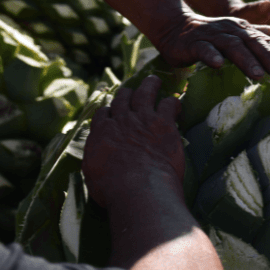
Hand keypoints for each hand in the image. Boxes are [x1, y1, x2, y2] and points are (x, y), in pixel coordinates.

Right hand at [82, 75, 184, 206]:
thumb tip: (96, 160)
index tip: (113, 112)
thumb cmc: (113, 189)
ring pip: (145, 93)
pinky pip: (169, 104)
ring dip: (149, 85)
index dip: (109, 112)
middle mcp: (121, 121)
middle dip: (126, 94)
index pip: (103, 114)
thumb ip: (95, 160)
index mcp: (101, 133)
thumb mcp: (93, 174)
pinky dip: (173, 103)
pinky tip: (177, 105)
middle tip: (131, 92)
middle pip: (122, 99)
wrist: (138, 189)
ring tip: (154, 80)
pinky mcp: (163, 123)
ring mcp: (143, 119)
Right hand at [153, 12, 269, 79]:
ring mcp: (212, 36)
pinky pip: (204, 49)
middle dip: (266, 56)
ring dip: (245, 60)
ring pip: (231, 46)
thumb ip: (261, 32)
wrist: (175, 27)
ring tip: (258, 74)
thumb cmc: (210, 34)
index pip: (262, 39)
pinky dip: (212, 56)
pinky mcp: (194, 43)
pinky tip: (219, 65)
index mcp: (241, 28)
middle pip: (251, 42)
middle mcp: (230, 30)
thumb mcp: (237, 32)